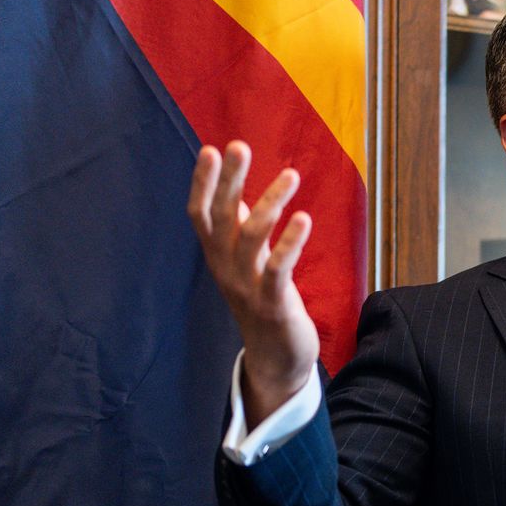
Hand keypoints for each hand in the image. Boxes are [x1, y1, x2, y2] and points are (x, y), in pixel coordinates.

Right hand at [186, 140, 318, 425]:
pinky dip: (290, 242)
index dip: (203, 183)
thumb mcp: (246, 263)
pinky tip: (304, 219)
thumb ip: (239, 230)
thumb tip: (235, 194)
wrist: (274, 359)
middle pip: (222, 218)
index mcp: (217, 256)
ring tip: (291, 175)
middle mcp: (226, 268)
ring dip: (270, 203)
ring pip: (250, 238)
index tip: (210, 149)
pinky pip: (277, 269)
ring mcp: (247, 286)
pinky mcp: (273, 303)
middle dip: (229, 180)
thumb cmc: (262, 302)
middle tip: (238, 145)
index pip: (201, 214)